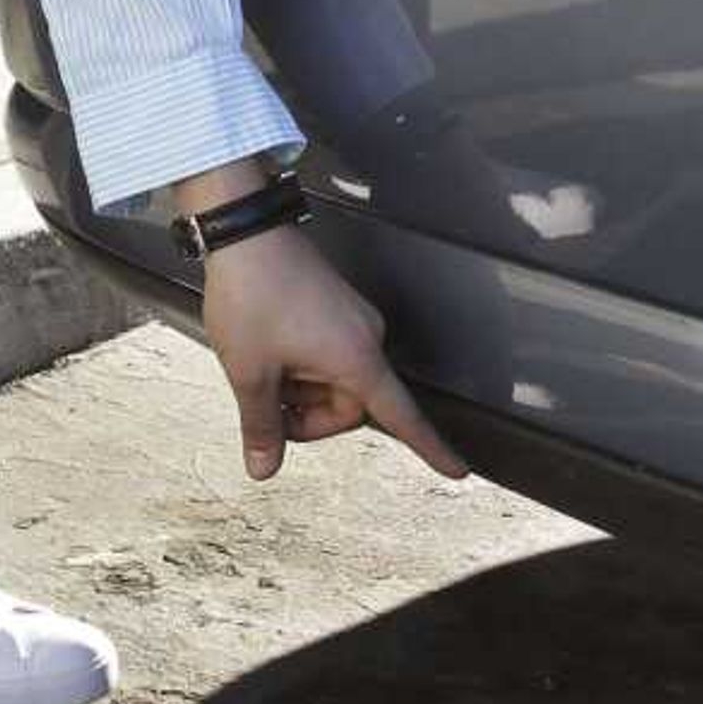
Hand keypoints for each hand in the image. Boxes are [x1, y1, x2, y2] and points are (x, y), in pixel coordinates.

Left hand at [202, 225, 467, 483]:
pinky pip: (328, 355)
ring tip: (261, 362)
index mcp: (357, 358)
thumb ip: (262, 426)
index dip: (431, 448)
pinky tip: (268, 348)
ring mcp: (354, 322)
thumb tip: (264, 468)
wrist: (244, 232)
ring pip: (334, 382)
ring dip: (299, 387)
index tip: (458, 471)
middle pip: (350, 407)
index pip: (402, 416)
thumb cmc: (252, 294)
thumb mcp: (250, 372)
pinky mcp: (338, 309)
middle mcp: (367, 338)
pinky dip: (299, 365)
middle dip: (308, 415)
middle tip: (265, 402)